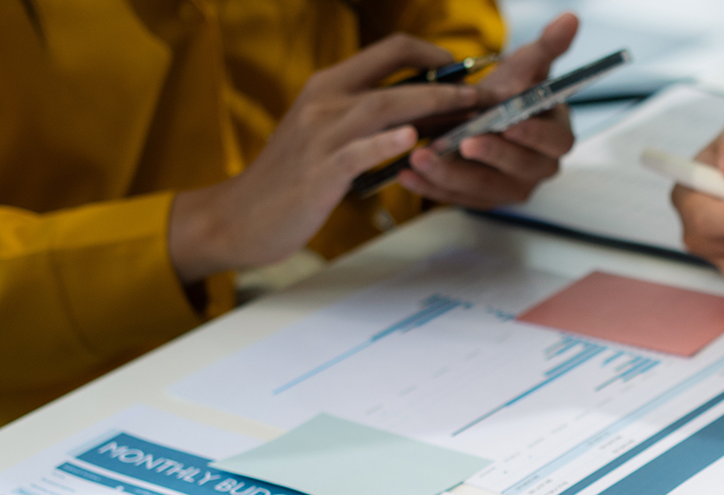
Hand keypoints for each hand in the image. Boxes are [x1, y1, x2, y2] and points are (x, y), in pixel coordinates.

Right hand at [167, 35, 484, 281]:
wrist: (241, 215)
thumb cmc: (290, 178)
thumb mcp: (327, 135)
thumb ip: (367, 120)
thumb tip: (422, 116)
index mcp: (327, 86)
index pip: (386, 50)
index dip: (429, 54)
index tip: (462, 69)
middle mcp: (323, 101)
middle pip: (390, 75)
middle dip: (442, 82)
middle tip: (481, 93)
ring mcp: (320, 135)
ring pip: (381, 106)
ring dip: (429, 105)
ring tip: (466, 109)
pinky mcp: (319, 172)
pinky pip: (358, 152)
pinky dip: (386, 143)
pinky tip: (412, 140)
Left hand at [399, 14, 579, 208]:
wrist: (480, 119)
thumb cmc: (508, 96)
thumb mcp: (524, 69)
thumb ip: (546, 48)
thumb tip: (570, 17)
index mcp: (555, 138)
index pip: (555, 143)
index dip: (534, 137)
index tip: (509, 125)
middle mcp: (537, 169)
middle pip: (519, 170)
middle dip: (489, 157)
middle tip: (462, 141)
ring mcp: (508, 189)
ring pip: (484, 189)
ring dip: (451, 175)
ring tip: (421, 156)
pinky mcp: (479, 200)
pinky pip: (456, 200)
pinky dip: (430, 188)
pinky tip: (406, 174)